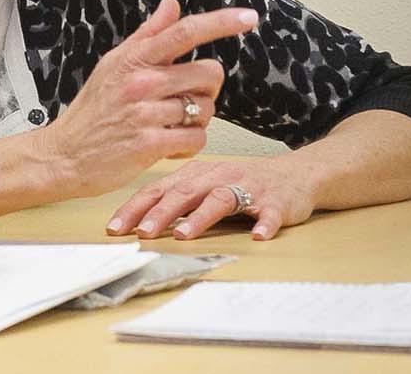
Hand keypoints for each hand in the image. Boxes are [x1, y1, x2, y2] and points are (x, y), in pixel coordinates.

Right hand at [36, 0, 257, 197]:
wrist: (65, 155)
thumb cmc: (92, 111)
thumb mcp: (113, 66)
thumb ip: (147, 35)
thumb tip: (171, 4)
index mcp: (133, 58)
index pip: (184, 32)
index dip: (221, 23)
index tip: (249, 17)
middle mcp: (140, 81)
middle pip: (209, 73)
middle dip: (207, 89)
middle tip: (186, 100)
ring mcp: (144, 112)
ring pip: (205, 109)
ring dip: (196, 121)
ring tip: (169, 126)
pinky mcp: (149, 143)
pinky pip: (196, 138)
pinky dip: (189, 145)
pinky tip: (169, 145)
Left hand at [107, 156, 315, 240]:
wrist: (296, 174)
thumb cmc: (241, 183)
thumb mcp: (203, 185)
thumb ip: (176, 199)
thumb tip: (137, 221)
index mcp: (195, 174)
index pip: (158, 190)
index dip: (134, 208)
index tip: (114, 228)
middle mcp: (218, 177)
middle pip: (183, 193)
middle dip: (160, 214)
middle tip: (141, 233)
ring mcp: (248, 187)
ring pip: (220, 200)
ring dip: (200, 218)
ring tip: (183, 235)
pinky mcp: (276, 201)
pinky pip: (270, 213)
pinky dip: (264, 224)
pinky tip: (257, 235)